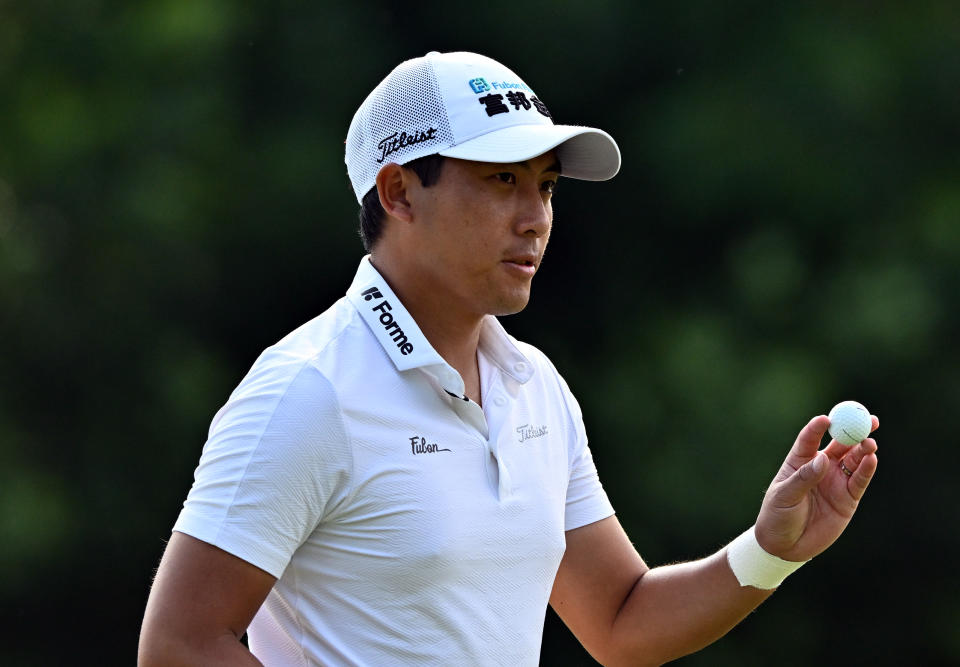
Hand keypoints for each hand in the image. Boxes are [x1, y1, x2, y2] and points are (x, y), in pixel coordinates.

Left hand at [754, 414, 878, 561]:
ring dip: (863, 449)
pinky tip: (871, 459)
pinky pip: (860, 481)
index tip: (827, 418)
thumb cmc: (777, 515)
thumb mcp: (785, 495)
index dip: (819, 427)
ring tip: (870, 443)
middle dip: (854, 430)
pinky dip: (867, 469)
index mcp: (799, 460)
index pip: (810, 438)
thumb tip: (823, 460)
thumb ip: (805, 477)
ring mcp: (835, 481)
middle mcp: (820, 467)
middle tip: (867, 420)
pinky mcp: (848, 498)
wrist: (786, 545)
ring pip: (854, 460)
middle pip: (840, 444)